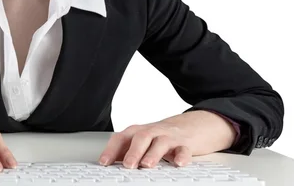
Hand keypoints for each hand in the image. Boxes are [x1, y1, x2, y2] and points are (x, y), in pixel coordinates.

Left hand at [98, 111, 236, 168]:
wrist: (190, 126)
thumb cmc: (159, 137)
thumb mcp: (142, 142)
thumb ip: (127, 152)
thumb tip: (109, 167)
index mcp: (138, 132)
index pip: (121, 138)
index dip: (111, 149)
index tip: (104, 162)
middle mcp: (152, 132)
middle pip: (141, 137)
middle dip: (133, 152)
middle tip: (127, 165)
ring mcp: (169, 137)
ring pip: (160, 142)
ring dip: (153, 153)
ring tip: (147, 165)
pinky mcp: (185, 144)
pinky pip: (184, 149)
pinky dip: (182, 156)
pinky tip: (179, 163)